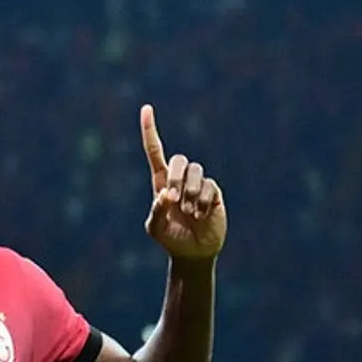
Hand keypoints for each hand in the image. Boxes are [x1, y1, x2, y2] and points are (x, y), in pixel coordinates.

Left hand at [140, 104, 226, 260]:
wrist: (193, 253)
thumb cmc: (171, 239)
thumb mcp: (156, 228)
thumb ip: (156, 211)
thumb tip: (165, 194)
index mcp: (161, 182)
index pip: (155, 151)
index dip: (150, 130)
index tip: (146, 108)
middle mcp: (180, 179)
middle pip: (178, 160)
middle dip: (175, 179)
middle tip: (172, 200)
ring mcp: (199, 184)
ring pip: (196, 171)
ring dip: (191, 193)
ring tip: (189, 213)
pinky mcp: (214, 193)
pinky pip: (210, 186)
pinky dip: (203, 202)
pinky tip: (201, 216)